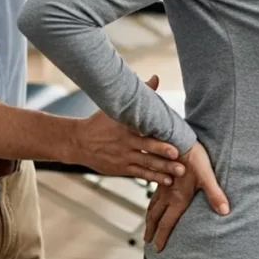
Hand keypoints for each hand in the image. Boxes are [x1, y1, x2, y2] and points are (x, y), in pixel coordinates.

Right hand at [71, 75, 186, 186]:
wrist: (79, 142)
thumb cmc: (99, 122)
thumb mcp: (115, 107)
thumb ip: (140, 94)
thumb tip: (156, 78)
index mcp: (125, 124)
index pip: (144, 126)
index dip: (158, 130)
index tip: (174, 132)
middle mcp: (125, 141)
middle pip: (147, 146)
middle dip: (163, 151)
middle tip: (177, 154)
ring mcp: (123, 156)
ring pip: (147, 163)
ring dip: (164, 168)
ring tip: (179, 171)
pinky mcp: (122, 168)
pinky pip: (140, 173)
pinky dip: (154, 177)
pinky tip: (167, 180)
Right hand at [143, 141, 228, 250]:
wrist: (178, 137)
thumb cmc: (194, 155)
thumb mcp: (207, 176)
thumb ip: (215, 195)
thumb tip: (224, 210)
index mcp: (177, 197)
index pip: (167, 223)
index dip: (161, 237)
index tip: (157, 248)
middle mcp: (167, 193)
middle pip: (155, 217)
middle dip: (151, 230)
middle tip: (147, 241)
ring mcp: (163, 184)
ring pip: (152, 205)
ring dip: (149, 218)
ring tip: (147, 225)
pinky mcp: (162, 175)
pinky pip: (153, 194)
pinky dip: (150, 203)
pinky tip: (152, 202)